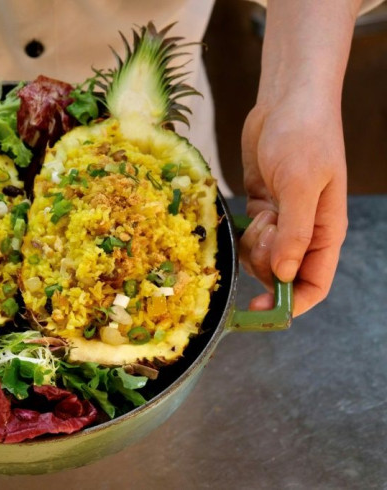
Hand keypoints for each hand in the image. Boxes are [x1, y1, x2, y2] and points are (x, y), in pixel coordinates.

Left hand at [239, 93, 347, 316]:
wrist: (286, 101)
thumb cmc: (303, 136)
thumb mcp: (300, 184)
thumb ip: (295, 231)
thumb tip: (286, 275)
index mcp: (326, 231)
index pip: (315, 283)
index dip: (293, 303)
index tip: (264, 311)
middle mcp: (305, 231)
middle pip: (281, 274)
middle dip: (265, 265)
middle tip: (263, 230)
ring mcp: (282, 219)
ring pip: (260, 257)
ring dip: (252, 245)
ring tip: (260, 212)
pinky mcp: (261, 206)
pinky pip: (248, 236)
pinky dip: (243, 232)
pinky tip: (247, 210)